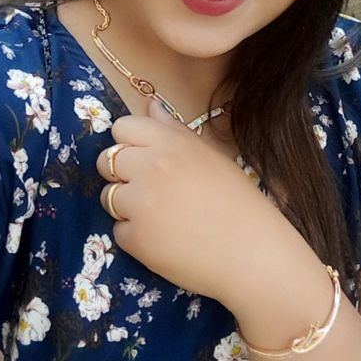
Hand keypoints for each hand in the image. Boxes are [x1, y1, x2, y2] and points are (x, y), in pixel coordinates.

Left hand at [96, 101, 284, 307]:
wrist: (253, 254)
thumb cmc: (238, 203)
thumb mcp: (210, 156)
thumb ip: (174, 130)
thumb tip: (150, 106)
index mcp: (171, 144)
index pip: (122, 127)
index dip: (129, 143)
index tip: (144, 158)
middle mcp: (151, 167)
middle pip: (106, 160)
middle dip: (121, 175)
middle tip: (151, 191)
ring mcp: (141, 204)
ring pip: (108, 196)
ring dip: (126, 207)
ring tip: (161, 217)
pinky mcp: (136, 238)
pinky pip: (118, 231)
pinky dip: (135, 237)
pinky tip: (164, 239)